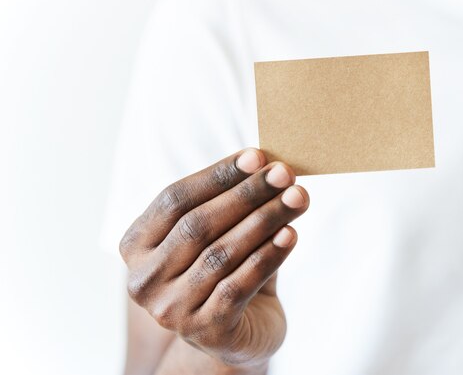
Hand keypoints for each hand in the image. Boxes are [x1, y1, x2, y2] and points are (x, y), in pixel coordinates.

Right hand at [119, 148, 308, 367]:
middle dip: (247, 194)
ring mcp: (170, 309)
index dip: (217, 175)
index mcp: (136, 245)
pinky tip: (290, 234)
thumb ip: (231, 206)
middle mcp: (144, 279)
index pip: (175, 199)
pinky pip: (240, 285)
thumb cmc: (225, 274)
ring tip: (297, 198)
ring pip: (221, 253)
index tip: (257, 156)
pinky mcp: (204, 330)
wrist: (237, 335)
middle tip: (284, 173)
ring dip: (264, 220)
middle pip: (198, 225)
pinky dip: (268, 256)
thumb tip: (267, 166)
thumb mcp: (218, 236)